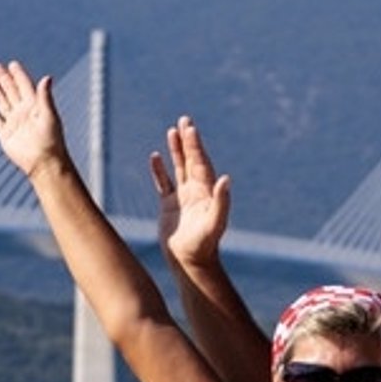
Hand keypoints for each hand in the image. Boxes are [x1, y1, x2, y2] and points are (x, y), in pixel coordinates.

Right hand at [0, 61, 69, 178]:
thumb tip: (46, 77)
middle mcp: (24, 113)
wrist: (43, 163)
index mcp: (35, 106)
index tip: (12, 64)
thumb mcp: (49, 115)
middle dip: (4, 79)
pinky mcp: (5, 136)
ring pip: (3, 103)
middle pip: (12, 92)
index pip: (25, 86)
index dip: (18, 75)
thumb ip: (45, 96)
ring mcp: (14, 124)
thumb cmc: (50, 140)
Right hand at [151, 115, 230, 266]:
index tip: (189, 128)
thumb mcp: (215, 223)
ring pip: (178, 168)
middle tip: (184, 119)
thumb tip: (226, 178)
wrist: (190, 261)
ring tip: (172, 131)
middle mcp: (196, 191)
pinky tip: (155, 157)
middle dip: (188, 141)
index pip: (200, 163)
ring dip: (176, 150)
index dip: (195, 146)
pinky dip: (159, 170)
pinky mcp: (169, 206)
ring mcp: (182, 197)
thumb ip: (222, 201)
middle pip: (191, 160)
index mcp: (207, 192)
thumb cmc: (204, 245)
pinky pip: (163, 183)